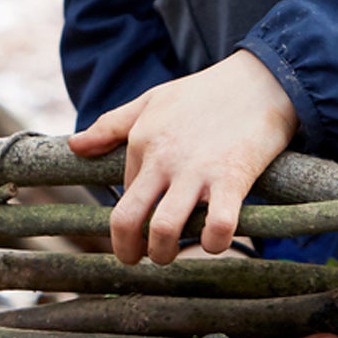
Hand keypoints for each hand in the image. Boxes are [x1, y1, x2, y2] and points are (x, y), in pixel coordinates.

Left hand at [67, 50, 297, 264]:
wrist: (262, 78)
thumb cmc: (205, 91)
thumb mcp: (153, 100)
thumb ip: (112, 125)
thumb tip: (75, 146)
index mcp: (142, 140)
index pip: (124, 195)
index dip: (134, 216)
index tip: (146, 223)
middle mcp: (164, 158)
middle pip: (126, 220)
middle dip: (127, 251)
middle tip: (139, 259)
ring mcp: (198, 170)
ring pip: (164, 230)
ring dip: (164, 254)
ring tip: (173, 253)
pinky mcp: (233, 178)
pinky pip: (217, 226)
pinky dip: (214, 244)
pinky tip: (216, 240)